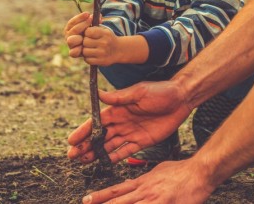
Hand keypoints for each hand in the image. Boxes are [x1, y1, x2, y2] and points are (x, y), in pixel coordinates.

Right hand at [64, 12, 91, 57]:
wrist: (95, 47)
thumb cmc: (92, 34)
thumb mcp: (93, 26)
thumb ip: (95, 21)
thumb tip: (99, 16)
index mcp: (71, 29)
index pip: (72, 22)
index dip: (79, 17)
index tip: (88, 14)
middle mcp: (69, 36)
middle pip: (73, 30)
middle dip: (82, 25)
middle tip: (90, 21)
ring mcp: (71, 45)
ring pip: (70, 41)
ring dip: (78, 38)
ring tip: (85, 36)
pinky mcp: (74, 53)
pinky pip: (73, 53)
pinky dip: (77, 50)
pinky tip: (82, 47)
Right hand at [67, 80, 191, 163]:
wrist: (181, 99)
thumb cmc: (161, 91)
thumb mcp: (139, 92)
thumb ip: (119, 97)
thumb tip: (99, 94)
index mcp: (118, 109)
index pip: (97, 121)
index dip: (84, 131)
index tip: (72, 140)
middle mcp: (122, 121)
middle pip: (100, 136)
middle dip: (86, 145)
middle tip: (73, 155)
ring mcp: (131, 132)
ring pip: (110, 145)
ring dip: (96, 152)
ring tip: (83, 161)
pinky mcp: (142, 141)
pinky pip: (126, 151)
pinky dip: (114, 157)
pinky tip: (103, 163)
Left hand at [81, 25, 125, 65]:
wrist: (119, 50)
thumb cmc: (107, 38)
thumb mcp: (104, 29)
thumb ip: (95, 24)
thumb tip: (89, 16)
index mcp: (105, 33)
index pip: (88, 31)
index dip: (86, 33)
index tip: (89, 34)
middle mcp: (105, 43)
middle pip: (85, 42)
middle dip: (85, 42)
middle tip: (89, 42)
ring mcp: (103, 53)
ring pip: (85, 51)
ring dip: (85, 50)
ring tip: (90, 49)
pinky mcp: (101, 61)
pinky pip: (87, 60)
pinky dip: (88, 58)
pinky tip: (92, 55)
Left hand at [81, 159, 214, 203]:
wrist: (199, 171)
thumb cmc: (182, 172)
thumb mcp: (159, 170)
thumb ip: (147, 179)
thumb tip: (138, 182)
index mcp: (142, 182)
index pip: (116, 190)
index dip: (100, 196)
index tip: (86, 199)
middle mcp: (144, 191)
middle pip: (117, 202)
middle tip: (85, 203)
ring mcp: (152, 199)